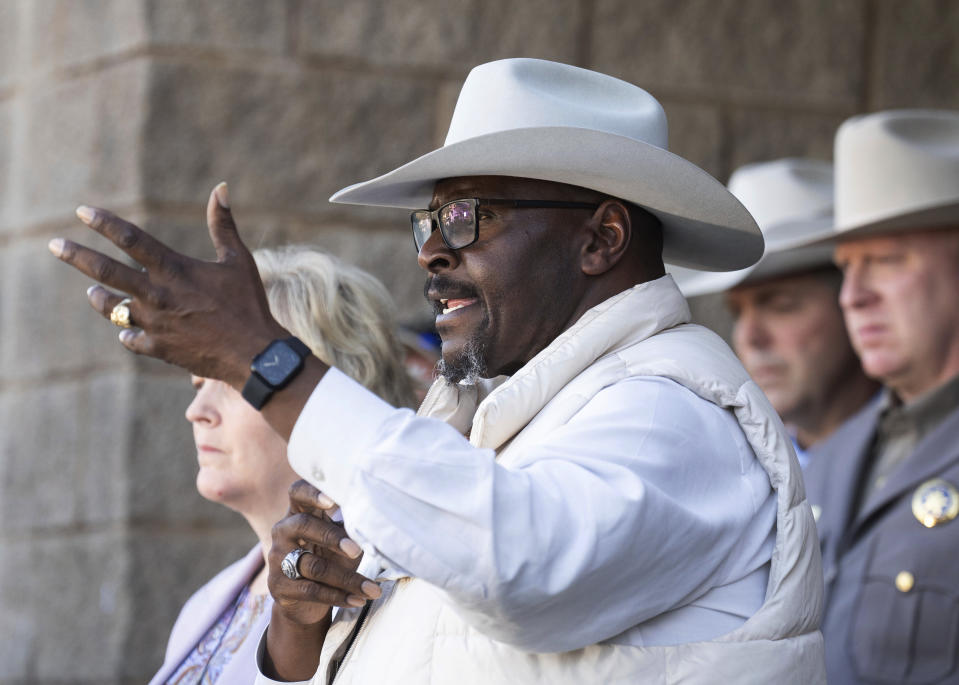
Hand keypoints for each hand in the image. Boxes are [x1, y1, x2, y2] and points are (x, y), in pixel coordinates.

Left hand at [47, 183, 287, 386]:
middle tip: (54, 245)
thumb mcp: (239, 259)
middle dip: (76, 255)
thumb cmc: (249, 303)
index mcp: (174, 269)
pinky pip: (130, 338)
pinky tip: (124, 329)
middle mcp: (157, 294)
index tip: (83, 212)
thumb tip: (220, 188)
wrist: (253, 353)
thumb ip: (223, 224)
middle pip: (106, 271)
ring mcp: (154, 323)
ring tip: (92, 291)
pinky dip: (126, 332)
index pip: (130, 239)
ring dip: (99, 297)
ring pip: (111, 307)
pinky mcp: (158, 347)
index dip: (104, 223)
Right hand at [268, 479, 379, 624]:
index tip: (331, 501)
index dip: (312, 493)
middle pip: (303, 525)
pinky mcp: (278, 586)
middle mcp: (283, 531)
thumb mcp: (342, 539)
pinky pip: (311, 590)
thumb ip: (351, 526)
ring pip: (313, 566)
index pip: (298, 492)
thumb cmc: (330, 558)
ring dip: (347, 578)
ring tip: (372, 589)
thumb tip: (374, 517)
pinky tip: (358, 600)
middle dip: (333, 537)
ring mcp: (277, 559)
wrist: (306, 601)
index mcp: (298, 512)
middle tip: (358, 550)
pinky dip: (339, 596)